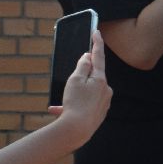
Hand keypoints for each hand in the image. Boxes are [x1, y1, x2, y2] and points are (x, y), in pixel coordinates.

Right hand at [49, 31, 111, 147]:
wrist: (77, 130)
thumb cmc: (75, 103)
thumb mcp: (75, 81)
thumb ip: (82, 67)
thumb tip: (88, 56)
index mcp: (100, 79)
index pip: (98, 57)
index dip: (97, 43)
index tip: (97, 32)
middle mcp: (105, 89)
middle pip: (90, 78)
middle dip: (76, 81)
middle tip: (66, 88)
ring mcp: (103, 102)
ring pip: (84, 94)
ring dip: (70, 97)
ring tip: (57, 106)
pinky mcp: (99, 113)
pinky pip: (84, 106)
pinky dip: (72, 106)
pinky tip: (58, 112)